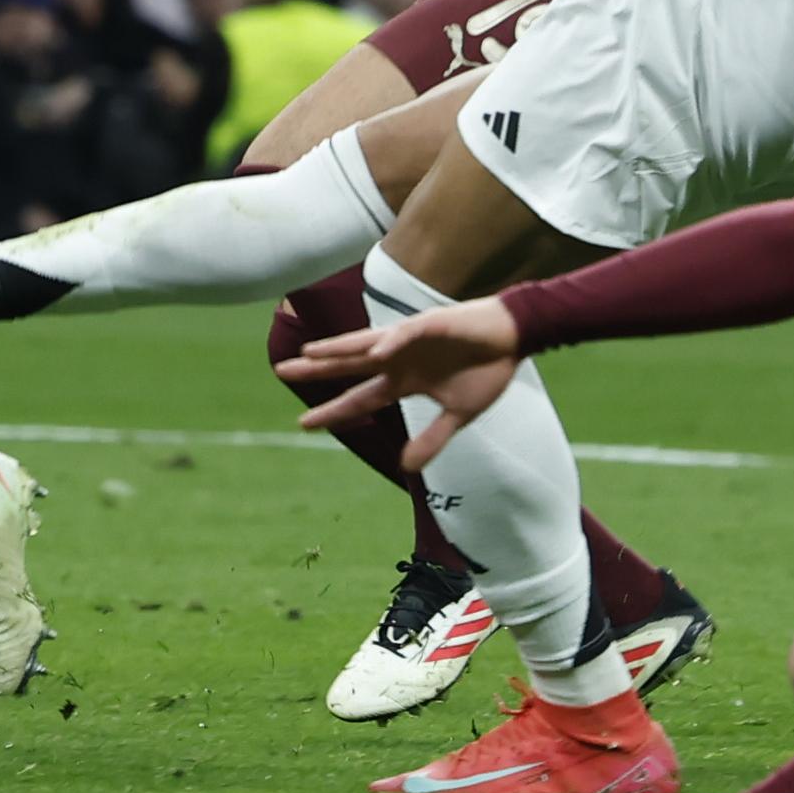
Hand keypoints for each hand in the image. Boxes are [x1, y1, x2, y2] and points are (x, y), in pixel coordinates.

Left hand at [271, 297, 524, 468]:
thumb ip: (431, 439)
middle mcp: (398, 359)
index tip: (303, 422)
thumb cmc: (486, 370)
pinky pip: (406, 334)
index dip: (333, 410)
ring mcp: (411, 340)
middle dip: (316, 370)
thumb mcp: (458, 414)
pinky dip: (391, 341)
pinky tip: (375, 351)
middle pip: (349, 365)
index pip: (360, 398)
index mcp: (404, 381)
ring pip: (365, 344)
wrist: (513, 338)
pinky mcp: (431, 324)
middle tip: (279, 372)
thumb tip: (406, 468)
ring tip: (309, 354)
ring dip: (339, 349)